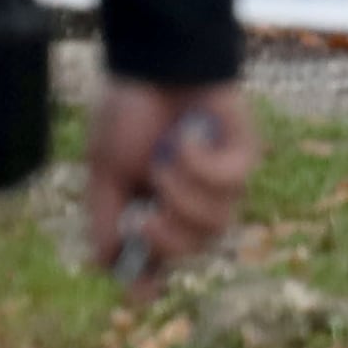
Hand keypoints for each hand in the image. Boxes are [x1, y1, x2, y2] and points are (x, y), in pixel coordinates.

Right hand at [86, 79, 257, 277]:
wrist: (152, 59)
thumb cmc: (127, 110)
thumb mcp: (103, 168)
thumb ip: (104, 218)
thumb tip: (109, 267)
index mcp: (158, 206)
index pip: (163, 258)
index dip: (153, 278)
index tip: (142, 288)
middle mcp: (194, 200)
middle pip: (193, 249)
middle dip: (169, 236)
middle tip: (147, 214)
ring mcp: (223, 182)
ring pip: (215, 221)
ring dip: (182, 189)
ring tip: (165, 157)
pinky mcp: (244, 157)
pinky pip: (230, 181)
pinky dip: (201, 161)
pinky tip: (186, 135)